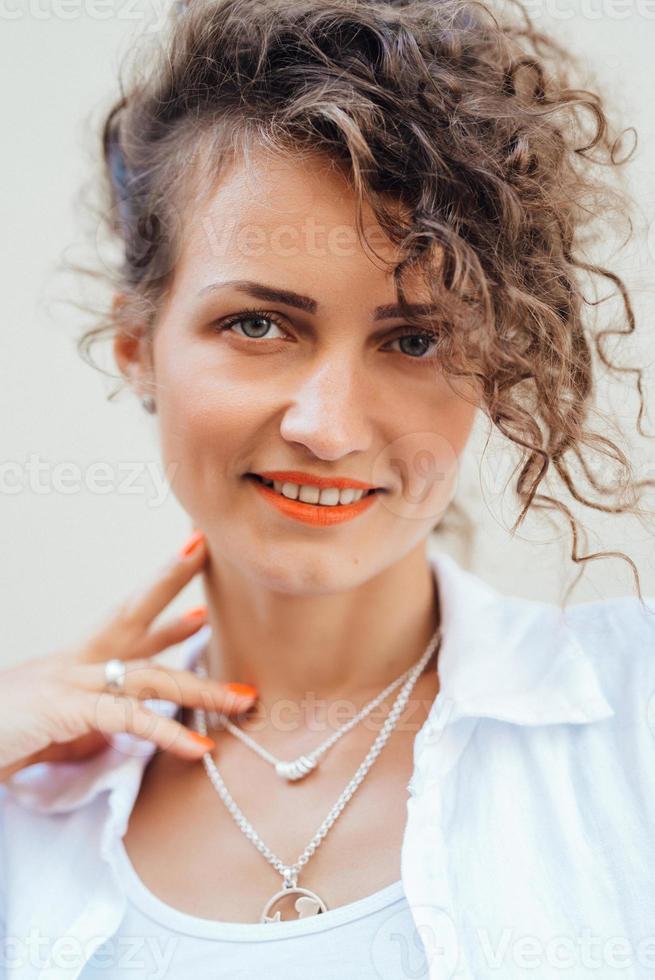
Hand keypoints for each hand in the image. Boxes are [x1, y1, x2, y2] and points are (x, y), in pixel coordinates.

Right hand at [0, 530, 256, 781]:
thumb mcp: (51, 731)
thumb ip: (87, 724)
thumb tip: (118, 729)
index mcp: (71, 666)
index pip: (123, 629)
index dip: (162, 620)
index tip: (199, 607)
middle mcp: (72, 664)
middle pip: (131, 614)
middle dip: (169, 581)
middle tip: (204, 549)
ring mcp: (68, 681)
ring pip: (148, 674)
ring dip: (201, 689)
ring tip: (243, 698)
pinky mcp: (65, 709)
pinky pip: (128, 719)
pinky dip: (166, 734)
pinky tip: (198, 749)